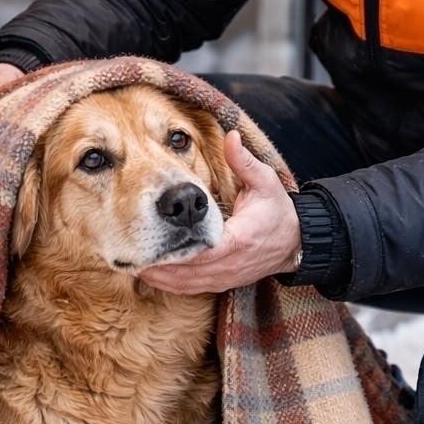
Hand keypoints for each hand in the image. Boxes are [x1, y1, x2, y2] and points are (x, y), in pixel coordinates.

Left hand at [138, 130, 300, 293]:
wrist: (294, 242)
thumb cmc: (278, 211)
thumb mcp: (265, 183)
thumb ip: (244, 162)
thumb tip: (231, 135)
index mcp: (238, 240)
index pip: (202, 250)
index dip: (175, 249)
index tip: (149, 239)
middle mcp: (230, 264)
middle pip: (187, 272)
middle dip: (158, 263)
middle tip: (129, 252)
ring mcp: (225, 277)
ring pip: (185, 284)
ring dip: (159, 276)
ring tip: (132, 263)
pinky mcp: (222, 283)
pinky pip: (190, 289)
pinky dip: (169, 284)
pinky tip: (151, 274)